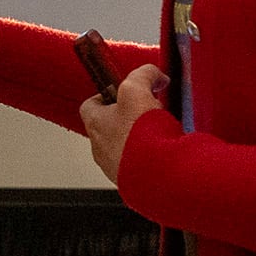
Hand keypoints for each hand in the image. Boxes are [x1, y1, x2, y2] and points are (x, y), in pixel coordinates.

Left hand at [81, 66, 166, 183]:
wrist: (159, 173)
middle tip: (146, 112)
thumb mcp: (137, 89)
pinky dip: (150, 156)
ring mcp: (115, 167)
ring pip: (124, 147)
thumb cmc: (140, 135)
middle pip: (109, 126)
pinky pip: (138, 165)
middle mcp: (100, 148)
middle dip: (128, 117)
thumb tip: (154, 74)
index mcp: (95, 124)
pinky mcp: (132, 180)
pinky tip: (166, 150)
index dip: (107, 95)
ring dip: (139, 139)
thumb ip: (143, 75)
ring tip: (160, 133)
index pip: (89, 104)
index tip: (123, 92)